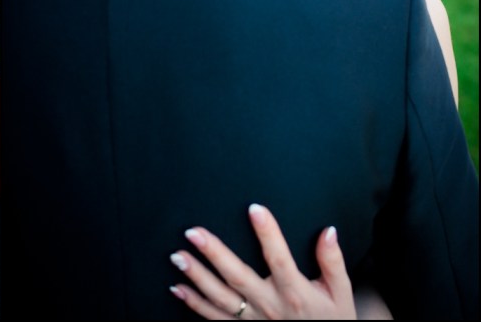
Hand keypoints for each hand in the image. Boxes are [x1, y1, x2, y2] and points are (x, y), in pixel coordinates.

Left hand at [169, 204, 356, 319]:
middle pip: (238, 277)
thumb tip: (328, 231)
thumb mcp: (341, 293)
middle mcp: (271, 305)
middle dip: (214, 253)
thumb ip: (333, 262)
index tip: (255, 208)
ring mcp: (254, 320)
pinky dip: (195, 304)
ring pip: (220, 298)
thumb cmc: (332, 319)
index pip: (279, 258)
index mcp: (295, 292)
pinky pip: (215, 318)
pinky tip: (177, 288)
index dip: (268, 233)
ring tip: (177, 256)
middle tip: (192, 232)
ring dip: (197, 277)